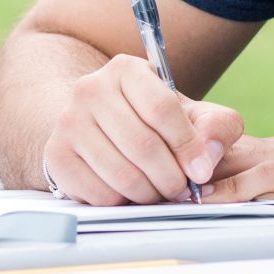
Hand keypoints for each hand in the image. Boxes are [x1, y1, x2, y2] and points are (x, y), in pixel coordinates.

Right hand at [43, 54, 244, 204]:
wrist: (99, 126)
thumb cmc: (153, 122)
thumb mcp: (191, 114)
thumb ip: (216, 126)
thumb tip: (209, 154)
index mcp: (126, 70)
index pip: (162, 109)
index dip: (187, 146)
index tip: (202, 172)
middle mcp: (90, 89)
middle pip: (143, 146)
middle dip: (171, 178)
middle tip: (182, 191)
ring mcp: (68, 122)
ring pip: (122, 174)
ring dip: (151, 194)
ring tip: (161, 192)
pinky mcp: (56, 156)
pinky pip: (100, 194)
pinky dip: (124, 203)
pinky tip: (131, 193)